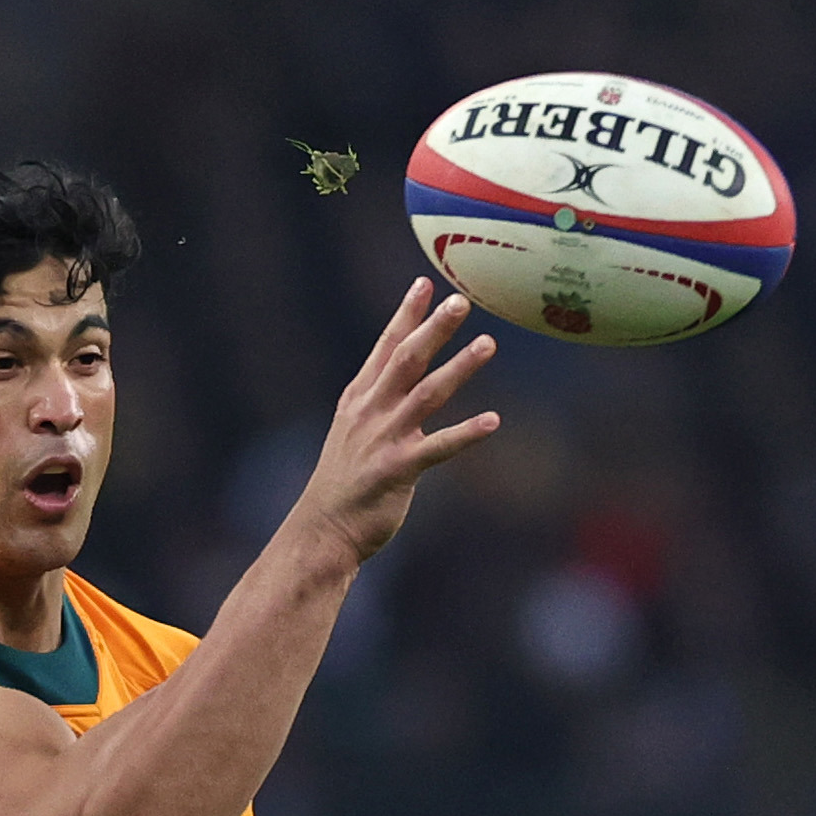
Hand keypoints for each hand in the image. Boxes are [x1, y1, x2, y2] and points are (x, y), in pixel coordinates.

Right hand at [297, 282, 500, 571]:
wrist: (322, 531)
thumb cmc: (343, 484)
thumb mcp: (352, 433)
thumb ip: (377, 402)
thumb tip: (401, 380)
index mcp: (359, 400)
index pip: (385, 347)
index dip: (406, 315)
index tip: (424, 284)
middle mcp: (370, 412)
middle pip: (406, 360)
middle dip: (433, 328)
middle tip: (460, 301)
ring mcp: (383, 439)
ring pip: (427, 394)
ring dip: (459, 367)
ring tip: (488, 343)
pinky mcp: (397, 470)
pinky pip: (438, 448)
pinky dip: (466, 433)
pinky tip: (493, 421)